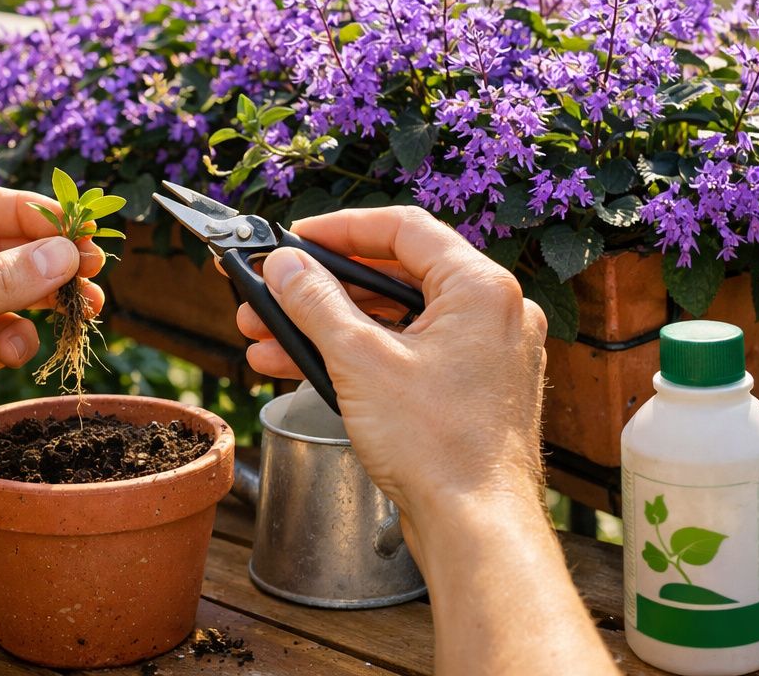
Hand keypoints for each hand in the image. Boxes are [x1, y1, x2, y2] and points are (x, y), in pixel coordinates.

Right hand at [238, 206, 547, 525]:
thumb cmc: (439, 450)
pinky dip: (359, 357)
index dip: (338, 229)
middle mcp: (493, 313)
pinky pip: (408, 353)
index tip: (293, 238)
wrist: (476, 530)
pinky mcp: (471, 389)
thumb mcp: (360, 362)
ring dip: (328, 327)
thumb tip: (285, 266)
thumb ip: (315, 302)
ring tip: (265, 338)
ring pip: (394, 320)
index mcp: (481, 288)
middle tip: (267, 292)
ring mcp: (485, 353)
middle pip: (393, 275)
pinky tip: (302, 365)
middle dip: (319, 289)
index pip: (403, 228)